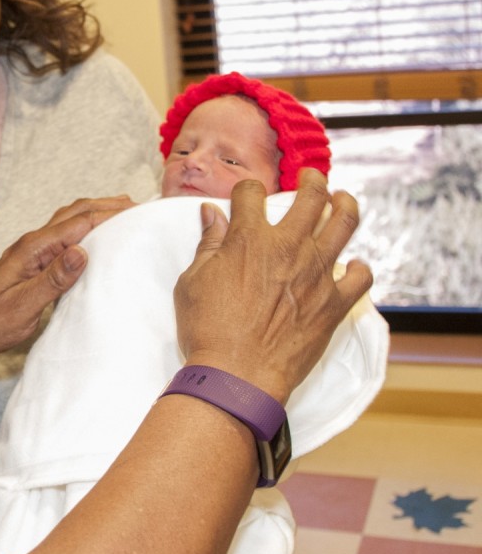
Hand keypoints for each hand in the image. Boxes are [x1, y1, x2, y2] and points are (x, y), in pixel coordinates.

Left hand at [0, 195, 135, 356]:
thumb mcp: (22, 306)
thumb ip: (52, 279)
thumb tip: (82, 251)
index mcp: (33, 249)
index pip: (79, 223)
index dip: (111, 214)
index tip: (141, 210)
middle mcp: (33, 243)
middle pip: (76, 213)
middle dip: (109, 206)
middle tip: (142, 207)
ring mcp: (33, 251)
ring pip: (70, 221)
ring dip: (98, 212)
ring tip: (127, 214)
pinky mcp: (34, 261)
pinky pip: (65, 236)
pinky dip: (87, 228)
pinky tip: (99, 237)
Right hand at [174, 170, 373, 402]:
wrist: (238, 374)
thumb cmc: (208, 330)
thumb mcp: (192, 282)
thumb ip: (208, 245)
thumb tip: (212, 215)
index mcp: (250, 239)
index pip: (252, 193)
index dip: (247, 190)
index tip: (247, 195)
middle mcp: (289, 248)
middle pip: (311, 197)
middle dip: (312, 181)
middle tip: (311, 179)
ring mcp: (317, 274)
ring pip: (344, 223)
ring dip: (345, 205)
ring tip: (342, 200)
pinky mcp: (334, 303)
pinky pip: (361, 277)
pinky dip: (359, 268)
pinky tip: (352, 266)